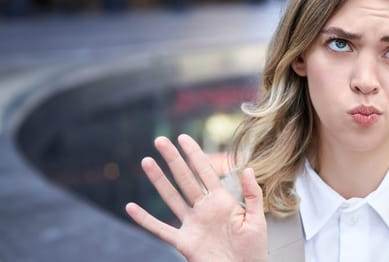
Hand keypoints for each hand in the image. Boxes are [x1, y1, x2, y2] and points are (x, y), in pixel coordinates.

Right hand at [125, 135, 267, 261]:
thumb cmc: (253, 249)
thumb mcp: (257, 219)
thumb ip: (252, 194)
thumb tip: (247, 168)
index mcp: (222, 201)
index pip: (205, 172)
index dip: (194, 154)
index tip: (183, 138)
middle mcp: (204, 209)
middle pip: (185, 179)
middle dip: (173, 159)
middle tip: (160, 140)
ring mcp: (192, 224)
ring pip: (171, 198)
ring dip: (158, 180)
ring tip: (146, 161)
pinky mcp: (184, 242)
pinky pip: (160, 229)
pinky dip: (145, 220)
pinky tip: (131, 208)